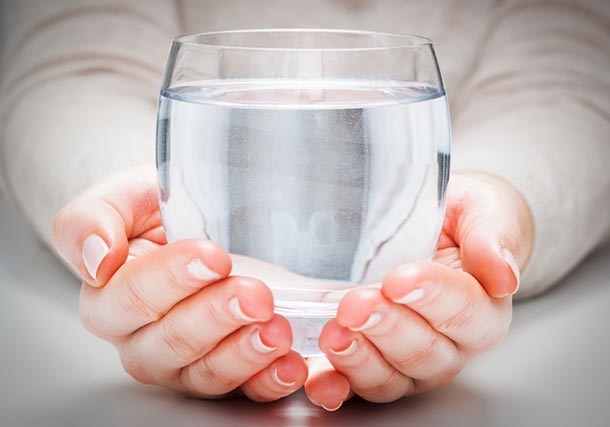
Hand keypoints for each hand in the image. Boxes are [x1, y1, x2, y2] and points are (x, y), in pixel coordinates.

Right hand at [52, 165, 307, 400]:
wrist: (195, 219)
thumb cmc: (156, 211)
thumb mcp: (121, 199)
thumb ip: (90, 222)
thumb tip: (96, 259)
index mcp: (110, 300)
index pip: (134, 298)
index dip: (173, 280)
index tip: (212, 258)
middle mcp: (143, 340)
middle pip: (175, 341)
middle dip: (218, 316)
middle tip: (254, 294)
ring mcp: (186, 363)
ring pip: (208, 373)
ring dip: (246, 354)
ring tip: (277, 330)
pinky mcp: (226, 373)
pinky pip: (245, 389)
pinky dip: (270, 380)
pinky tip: (290, 364)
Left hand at [304, 173, 533, 409]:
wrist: (431, 229)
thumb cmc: (457, 221)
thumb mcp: (481, 212)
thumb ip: (493, 237)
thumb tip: (504, 276)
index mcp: (481, 310)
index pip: (463, 311)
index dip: (431, 297)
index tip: (399, 280)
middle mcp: (448, 346)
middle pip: (423, 352)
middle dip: (386, 328)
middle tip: (356, 304)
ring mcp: (408, 363)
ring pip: (389, 378)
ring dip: (358, 359)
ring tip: (334, 334)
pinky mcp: (372, 365)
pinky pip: (354, 386)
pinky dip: (334, 386)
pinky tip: (317, 378)